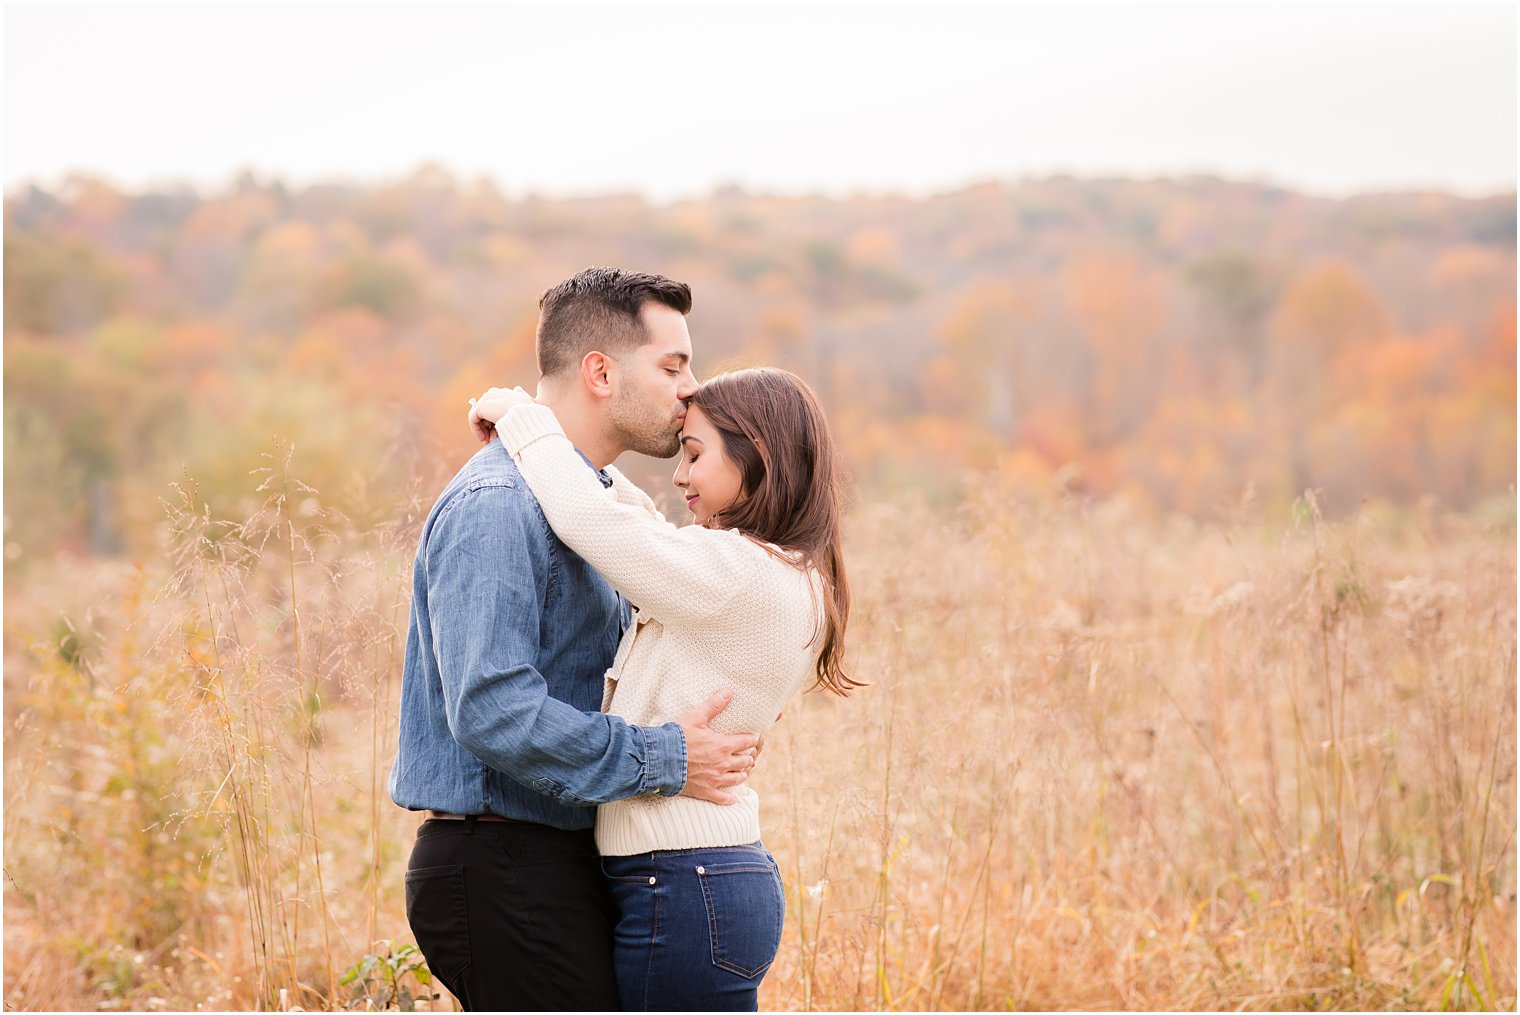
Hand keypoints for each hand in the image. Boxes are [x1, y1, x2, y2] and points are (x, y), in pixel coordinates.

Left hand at [468, 386, 534, 442]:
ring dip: (483, 430)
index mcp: (507, 392)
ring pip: (479, 416)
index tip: (499, 434)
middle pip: (486, 411)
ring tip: (489, 441)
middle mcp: (496, 392)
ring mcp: (487, 398)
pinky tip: (484, 439)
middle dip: (489, 426)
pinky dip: (476, 430)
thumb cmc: (532, 417)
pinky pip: (473, 419)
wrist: (527, 417)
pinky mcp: (481, 406)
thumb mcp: (530, 406)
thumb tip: (517, 390)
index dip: (496, 421)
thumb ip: (521, 400)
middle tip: (493, 440)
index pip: (495, 406)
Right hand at [675, 690, 758, 805]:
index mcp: (723, 745)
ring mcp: (715, 780)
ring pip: (738, 779)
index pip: (747, 742)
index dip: (752, 739)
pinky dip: (730, 798)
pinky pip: (723, 798)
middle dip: (749, 756)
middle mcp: (723, 764)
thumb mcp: (695, 717)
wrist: (659, 760)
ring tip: (743, 770)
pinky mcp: (705, 791)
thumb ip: (713, 705)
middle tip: (748, 753)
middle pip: (745, 761)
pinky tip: (733, 797)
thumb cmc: (676, 737)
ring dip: (743, 773)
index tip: (753, 737)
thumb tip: (728, 692)